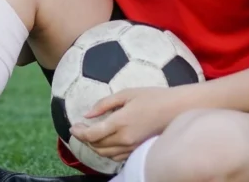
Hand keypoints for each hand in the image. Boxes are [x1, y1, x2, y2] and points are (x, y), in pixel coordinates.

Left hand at [69, 87, 184, 162]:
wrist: (176, 109)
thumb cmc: (152, 97)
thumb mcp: (126, 94)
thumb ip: (104, 104)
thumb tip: (87, 114)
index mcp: (120, 123)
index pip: (92, 135)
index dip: (79, 133)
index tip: (72, 126)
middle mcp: (124, 139)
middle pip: (96, 146)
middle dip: (83, 139)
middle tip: (78, 129)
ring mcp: (132, 147)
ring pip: (105, 154)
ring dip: (93, 146)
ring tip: (88, 135)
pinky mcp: (138, 150)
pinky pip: (116, 156)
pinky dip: (106, 151)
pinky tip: (104, 141)